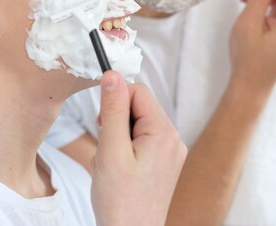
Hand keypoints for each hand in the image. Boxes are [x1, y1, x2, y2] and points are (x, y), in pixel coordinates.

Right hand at [91, 71, 186, 225]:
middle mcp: (173, 139)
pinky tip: (118, 170)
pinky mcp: (164, 163)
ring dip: (117, 137)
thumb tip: (112, 74)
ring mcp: (171, 152)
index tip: (101, 121)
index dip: (115, 99)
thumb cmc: (120, 201)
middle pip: (138, 107)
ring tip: (112, 164)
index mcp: (164, 133)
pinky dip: (124, 149)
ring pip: (137, 124)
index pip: (138, 91)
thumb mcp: (111, 150)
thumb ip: (112, 110)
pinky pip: (141, 141)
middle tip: (107, 150)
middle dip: (115, 122)